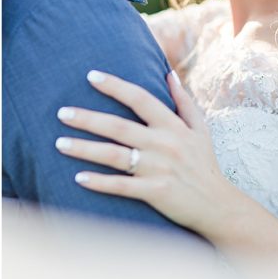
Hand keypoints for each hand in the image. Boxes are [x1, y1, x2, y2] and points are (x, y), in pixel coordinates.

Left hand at [55, 69, 235, 235]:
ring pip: (115, 156)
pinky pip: (121, 186)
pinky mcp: (156, 192)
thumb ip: (184, 101)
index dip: (116, 86)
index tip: (91, 76)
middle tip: (62, 113)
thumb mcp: (200, 130)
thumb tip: (169, 74)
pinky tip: (78, 178)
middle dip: (89, 119)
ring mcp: (159, 169)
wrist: (218, 204)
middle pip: (120, 127)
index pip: (141, 99)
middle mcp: (165, 145)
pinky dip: (99, 182)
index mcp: (174, 127)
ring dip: (85, 149)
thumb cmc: (204, 165)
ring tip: (60, 144)